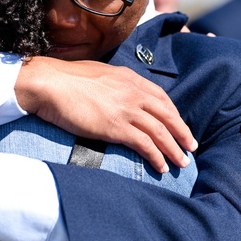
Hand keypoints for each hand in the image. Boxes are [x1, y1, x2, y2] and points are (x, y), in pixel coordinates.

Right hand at [15, 56, 196, 172]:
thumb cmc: (66, 79)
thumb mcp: (98, 74)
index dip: (174, 114)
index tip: (179, 125)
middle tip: (191, 147)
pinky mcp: (116, 127)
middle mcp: (133, 92)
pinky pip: (145, 144)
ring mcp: (126, 109)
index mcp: (129, 78)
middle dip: (183, 132)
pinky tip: (161, 166)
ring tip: (182, 163)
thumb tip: (116, 93)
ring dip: (174, 149)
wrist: (49, 83)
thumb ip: (114, 84)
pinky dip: (156, 156)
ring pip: (161, 132)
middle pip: (167, 115)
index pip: (161, 97)